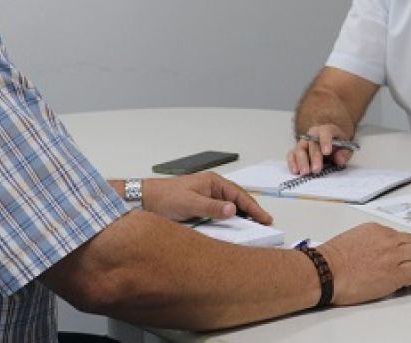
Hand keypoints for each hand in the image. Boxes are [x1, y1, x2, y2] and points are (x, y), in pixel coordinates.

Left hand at [142, 172, 271, 224]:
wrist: (144, 200)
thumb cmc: (165, 197)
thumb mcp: (190, 203)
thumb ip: (212, 207)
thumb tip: (233, 210)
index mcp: (213, 182)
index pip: (239, 195)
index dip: (254, 208)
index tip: (265, 218)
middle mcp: (212, 188)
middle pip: (237, 200)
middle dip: (251, 212)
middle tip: (264, 224)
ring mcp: (206, 197)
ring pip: (228, 208)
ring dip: (239, 217)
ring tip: (252, 227)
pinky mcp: (200, 207)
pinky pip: (219, 214)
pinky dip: (227, 220)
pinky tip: (231, 228)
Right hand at [287, 124, 353, 174]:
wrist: (330, 142)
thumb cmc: (338, 145)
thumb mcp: (346, 148)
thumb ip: (344, 153)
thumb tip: (340, 159)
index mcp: (326, 130)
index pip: (325, 132)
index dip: (325, 141)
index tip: (327, 152)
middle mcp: (312, 135)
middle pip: (311, 144)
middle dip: (314, 157)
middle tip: (316, 169)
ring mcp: (303, 142)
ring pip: (299, 149)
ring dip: (301, 161)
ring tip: (305, 172)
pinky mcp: (296, 151)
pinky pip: (291, 155)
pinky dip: (292, 162)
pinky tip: (295, 170)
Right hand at [317, 222, 410, 304]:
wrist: (326, 271)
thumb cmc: (330, 261)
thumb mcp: (352, 239)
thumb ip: (368, 242)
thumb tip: (376, 254)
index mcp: (376, 230)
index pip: (400, 236)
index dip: (404, 249)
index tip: (403, 258)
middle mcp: (388, 239)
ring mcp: (393, 255)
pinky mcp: (395, 273)